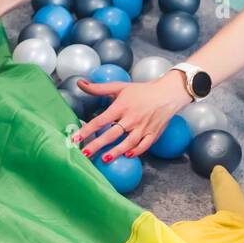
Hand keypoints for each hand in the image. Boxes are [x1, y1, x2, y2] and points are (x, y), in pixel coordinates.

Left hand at [71, 72, 192, 161]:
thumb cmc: (141, 91)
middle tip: (84, 154)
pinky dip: (137, 151)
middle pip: (112, 134)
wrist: (168, 93)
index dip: (87, 130)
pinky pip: (145, 145)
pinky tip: (127, 156)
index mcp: (121, 107)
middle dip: (97, 145)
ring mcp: (144, 127)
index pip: (101, 121)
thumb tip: (80, 83)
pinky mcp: (154, 133)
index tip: (75, 138)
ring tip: (104, 159)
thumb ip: (98, 88)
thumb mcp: (119, 87)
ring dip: (116, 151)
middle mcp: (132, 118)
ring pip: (128, 142)